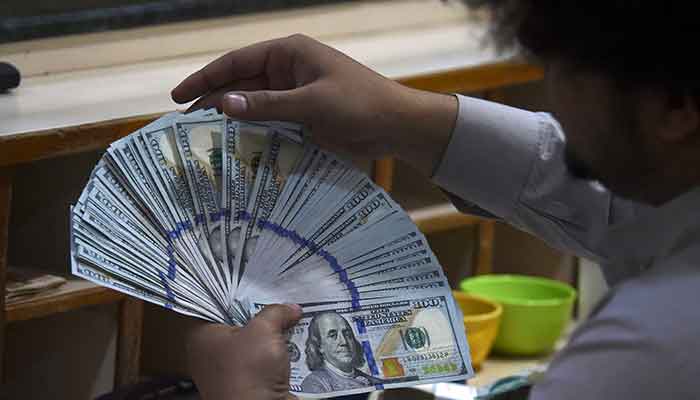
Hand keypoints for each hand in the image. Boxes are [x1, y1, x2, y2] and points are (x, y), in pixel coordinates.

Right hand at [171, 34, 457, 175]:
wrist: (397, 125)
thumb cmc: (360, 104)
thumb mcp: (312, 103)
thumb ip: (268, 104)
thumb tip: (225, 104)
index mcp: (289, 53)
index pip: (236, 62)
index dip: (205, 78)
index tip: (178, 96)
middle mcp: (287, 70)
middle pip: (241, 84)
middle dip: (214, 102)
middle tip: (184, 127)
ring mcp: (295, 94)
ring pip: (253, 106)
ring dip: (232, 121)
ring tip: (202, 141)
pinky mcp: (303, 116)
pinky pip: (270, 122)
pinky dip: (253, 133)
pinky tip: (235, 148)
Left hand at [186, 304, 302, 399]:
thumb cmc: (248, 368)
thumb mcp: (264, 329)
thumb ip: (276, 312)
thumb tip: (292, 308)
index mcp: (200, 336)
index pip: (216, 306)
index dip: (239, 294)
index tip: (258, 284)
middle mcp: (208, 354)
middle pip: (237, 325)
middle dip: (260, 316)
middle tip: (280, 300)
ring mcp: (225, 374)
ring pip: (251, 346)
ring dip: (270, 338)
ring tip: (291, 320)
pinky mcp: (245, 387)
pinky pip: (261, 364)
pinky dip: (274, 358)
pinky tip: (292, 346)